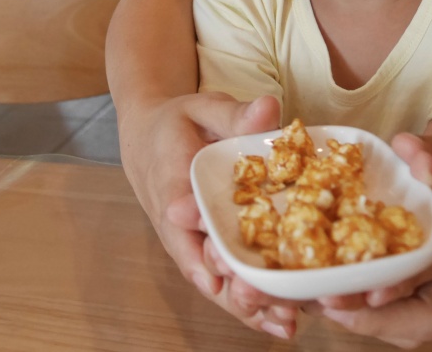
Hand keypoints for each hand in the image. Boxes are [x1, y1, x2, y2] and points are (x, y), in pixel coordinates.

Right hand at [119, 93, 299, 337]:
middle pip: (199, 261)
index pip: (181, 219)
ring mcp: (187, 240)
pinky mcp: (200, 249)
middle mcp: (175, 221)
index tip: (217, 270)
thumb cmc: (178, 121)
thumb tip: (270, 108)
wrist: (146, 136)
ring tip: (285, 324)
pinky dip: (247, 302)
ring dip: (245, 304)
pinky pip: (222, 280)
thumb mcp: (202, 107)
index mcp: (172, 182)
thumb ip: (234, 113)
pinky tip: (281, 321)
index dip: (198, 247)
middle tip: (267, 304)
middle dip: (232, 285)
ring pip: (212, 280)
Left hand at [310, 125, 431, 347]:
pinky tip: (338, 299)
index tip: (370, 289)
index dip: (407, 276)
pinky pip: (414, 317)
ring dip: (370, 322)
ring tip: (322, 304)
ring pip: (420, 324)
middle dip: (377, 317)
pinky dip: (376, 316)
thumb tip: (407, 150)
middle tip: (328, 302)